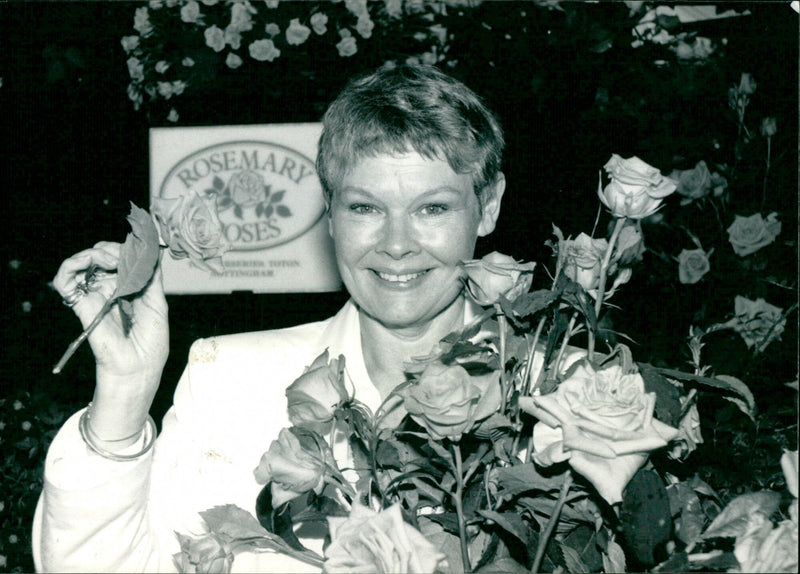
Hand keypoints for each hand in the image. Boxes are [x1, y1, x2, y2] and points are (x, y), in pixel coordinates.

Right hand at [52, 241, 168, 397]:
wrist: (137, 368)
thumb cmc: (150, 343)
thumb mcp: (157, 303)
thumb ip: (152, 278)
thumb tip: (151, 253)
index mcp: (128, 289)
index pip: (122, 259)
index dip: (126, 249)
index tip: (137, 244)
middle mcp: (109, 290)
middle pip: (103, 256)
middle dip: (112, 249)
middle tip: (121, 253)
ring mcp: (94, 296)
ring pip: (84, 262)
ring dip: (94, 253)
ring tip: (107, 257)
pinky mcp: (80, 304)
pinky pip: (65, 279)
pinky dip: (71, 265)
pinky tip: (88, 262)